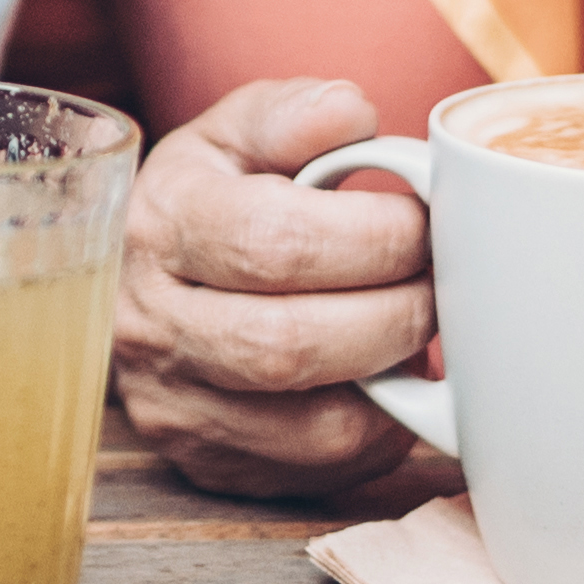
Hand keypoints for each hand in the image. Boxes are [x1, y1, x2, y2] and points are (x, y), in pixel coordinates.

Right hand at [107, 77, 439, 498]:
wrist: (144, 279)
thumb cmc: (214, 196)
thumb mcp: (238, 131)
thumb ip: (294, 113)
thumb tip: (352, 114)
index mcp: (160, 223)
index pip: (275, 242)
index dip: (375, 238)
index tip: (423, 221)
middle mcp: (150, 324)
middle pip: (293, 345)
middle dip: (397, 313)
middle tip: (439, 283)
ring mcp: (173, 406)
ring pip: (318, 426)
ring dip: (395, 379)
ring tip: (414, 326)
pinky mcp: (207, 464)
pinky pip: (323, 469)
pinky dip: (379, 427)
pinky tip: (383, 376)